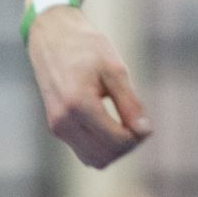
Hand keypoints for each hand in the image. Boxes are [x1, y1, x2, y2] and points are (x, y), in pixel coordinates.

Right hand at [27, 7, 152, 167]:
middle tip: (137, 123)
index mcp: (78, 104)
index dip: (137, 136)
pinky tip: (112, 125)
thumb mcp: (114, 68)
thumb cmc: (85, 47)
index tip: (145, 121)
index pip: (116, 141)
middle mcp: (63, 121)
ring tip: (125, 124)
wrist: (52, 36)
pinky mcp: (56, 127)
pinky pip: (83, 151)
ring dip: (114, 150)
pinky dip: (101, 146)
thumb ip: (130, 102)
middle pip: (105, 156)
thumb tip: (145, 131)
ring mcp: (57, 127)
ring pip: (93, 160)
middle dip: (127, 145)